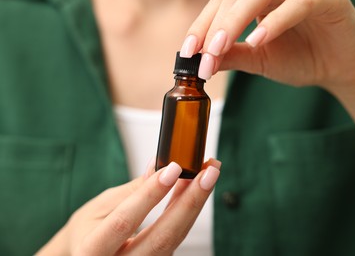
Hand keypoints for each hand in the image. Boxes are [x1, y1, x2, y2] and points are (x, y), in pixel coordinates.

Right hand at [36, 159, 220, 255]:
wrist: (87, 255)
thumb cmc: (87, 231)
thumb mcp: (98, 207)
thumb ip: (130, 191)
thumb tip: (158, 166)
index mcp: (93, 250)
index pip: (125, 222)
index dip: (150, 195)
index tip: (172, 169)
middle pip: (162, 237)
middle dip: (190, 201)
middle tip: (209, 171)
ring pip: (175, 238)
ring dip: (195, 203)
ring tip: (209, 174)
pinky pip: (177, 237)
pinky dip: (188, 211)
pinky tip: (196, 190)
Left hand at [180, 0, 354, 93]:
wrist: (340, 69)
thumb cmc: (301, 58)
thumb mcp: (259, 59)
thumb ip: (232, 54)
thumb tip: (200, 59)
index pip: (221, 5)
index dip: (201, 26)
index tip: (187, 51)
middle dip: (214, 27)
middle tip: (202, 54)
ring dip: (235, 20)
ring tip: (219, 47)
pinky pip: (296, 4)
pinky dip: (275, 21)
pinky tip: (258, 40)